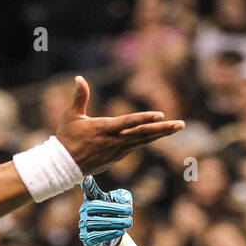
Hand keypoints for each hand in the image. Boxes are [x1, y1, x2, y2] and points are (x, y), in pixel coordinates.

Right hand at [55, 76, 183, 175]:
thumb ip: (79, 97)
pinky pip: (136, 146)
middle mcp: (115, 141)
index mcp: (105, 128)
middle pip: (143, 134)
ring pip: (144, 141)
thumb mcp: (72, 116)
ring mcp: (118, 151)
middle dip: (164, 129)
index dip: (144, 118)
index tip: (160, 115)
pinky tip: (159, 134)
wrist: (63, 167)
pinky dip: (148, 139)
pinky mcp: (117, 157)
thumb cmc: (66, 139)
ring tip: (177, 127)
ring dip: (161, 134)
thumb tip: (79, 78)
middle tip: (181, 124)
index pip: (129, 122)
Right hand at [79, 176, 132, 245]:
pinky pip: (95, 235)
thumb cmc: (114, 215)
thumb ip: (123, 197)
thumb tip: (124, 200)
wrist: (111, 235)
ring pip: (96, 222)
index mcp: (92, 199)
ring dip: (115, 222)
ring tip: (129, 222)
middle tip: (130, 210)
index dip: (88, 185)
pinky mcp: (86, 238)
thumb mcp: (121, 203)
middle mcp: (84, 211)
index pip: (89, 191)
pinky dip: (109, 233)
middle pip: (95, 207)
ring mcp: (83, 225)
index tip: (87, 178)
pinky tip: (121, 231)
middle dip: (114, 208)